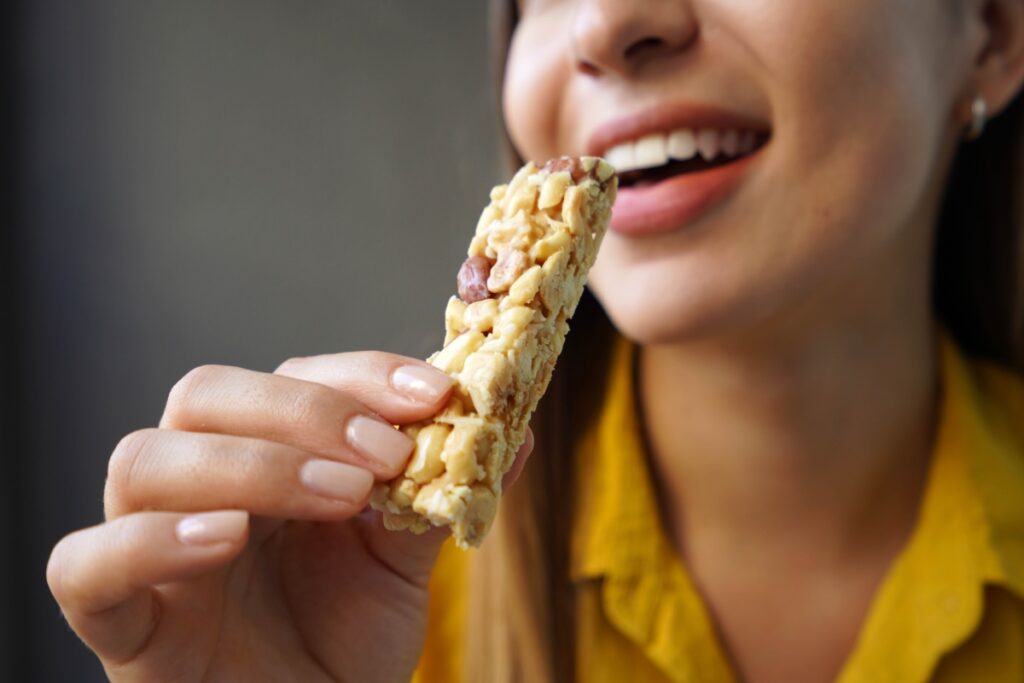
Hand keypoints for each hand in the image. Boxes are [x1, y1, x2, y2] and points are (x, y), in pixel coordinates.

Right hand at [47, 352, 532, 681]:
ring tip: (338, 496)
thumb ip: (442, 489)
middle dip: (305, 412)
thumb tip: (518, 431)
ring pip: (145, 460)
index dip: (359, 375)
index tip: (434, 394)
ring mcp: (150, 543)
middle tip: (385, 452)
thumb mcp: (405, 559)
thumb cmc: (346, 639)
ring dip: (250, 464)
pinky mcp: (120, 616)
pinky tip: (223, 540)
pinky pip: (86, 564)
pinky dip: (149, 541)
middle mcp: (200, 480)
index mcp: (267, 452)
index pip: (293, 377)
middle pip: (207, 396)